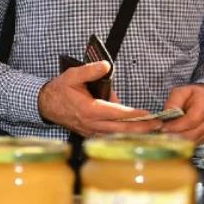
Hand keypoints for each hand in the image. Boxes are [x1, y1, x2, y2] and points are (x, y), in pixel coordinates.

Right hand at [37, 61, 158, 136]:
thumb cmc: (60, 90)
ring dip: (135, 134)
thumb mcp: (71, 75)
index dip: (134, 114)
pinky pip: (111, 138)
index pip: (116, 113)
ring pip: (117, 136)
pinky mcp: (91, 134)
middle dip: (141, 127)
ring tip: (152, 130)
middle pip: (121, 128)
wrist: (45, 105)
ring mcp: (91, 131)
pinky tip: (136, 133)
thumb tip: (106, 66)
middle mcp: (91, 123)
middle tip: (158, 125)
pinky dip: (124, 136)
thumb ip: (89, 70)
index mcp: (88, 109)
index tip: (149, 114)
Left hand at [162, 84, 203, 144]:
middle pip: (193, 133)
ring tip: (163, 137)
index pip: (192, 120)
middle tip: (160, 135)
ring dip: (177, 141)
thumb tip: (167, 113)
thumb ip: (173, 102)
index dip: (176, 126)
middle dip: (174, 136)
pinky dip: (182, 143)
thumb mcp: (180, 92)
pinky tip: (172, 139)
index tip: (162, 127)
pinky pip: (194, 143)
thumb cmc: (192, 96)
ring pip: (193, 141)